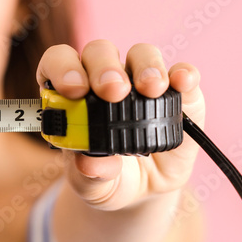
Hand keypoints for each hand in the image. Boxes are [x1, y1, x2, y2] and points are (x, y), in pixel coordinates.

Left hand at [36, 40, 202, 211]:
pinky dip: (183, 73)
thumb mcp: (92, 185)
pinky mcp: (179, 93)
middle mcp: (105, 77)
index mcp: (72, 93)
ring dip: (145, 66)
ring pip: (141, 54)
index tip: (74, 90)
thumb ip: (88, 176)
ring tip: (151, 89)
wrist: (144, 190)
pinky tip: (182, 81)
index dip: (63, 67)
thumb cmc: (107, 178)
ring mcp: (142, 81)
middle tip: (114, 90)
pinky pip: (181, 72)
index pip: (59, 62)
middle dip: (105, 67)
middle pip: (100, 52)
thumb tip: (89, 164)